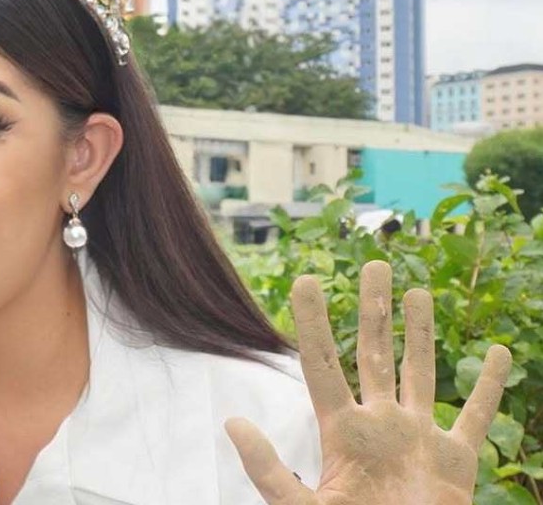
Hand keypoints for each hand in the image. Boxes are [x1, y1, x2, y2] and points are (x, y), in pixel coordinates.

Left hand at [227, 260, 511, 504]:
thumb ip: (266, 467)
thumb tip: (230, 422)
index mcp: (341, 431)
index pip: (322, 363)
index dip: (313, 321)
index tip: (306, 279)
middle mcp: (379, 423)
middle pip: (374, 351)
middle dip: (374, 307)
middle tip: (375, 263)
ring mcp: (417, 437)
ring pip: (419, 370)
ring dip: (420, 331)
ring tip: (418, 289)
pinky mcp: (455, 459)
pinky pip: (476, 415)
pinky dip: (490, 385)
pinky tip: (499, 352)